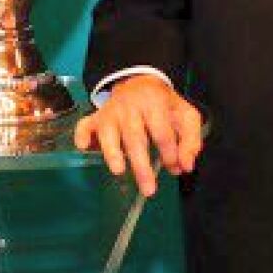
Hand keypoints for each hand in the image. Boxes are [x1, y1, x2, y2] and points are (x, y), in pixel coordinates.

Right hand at [71, 74, 202, 196]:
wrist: (140, 81)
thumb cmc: (164, 105)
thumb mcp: (185, 116)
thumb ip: (191, 140)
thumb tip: (186, 166)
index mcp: (154, 102)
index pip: (161, 131)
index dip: (169, 153)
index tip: (175, 169)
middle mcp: (129, 106)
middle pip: (135, 137)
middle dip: (142, 165)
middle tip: (149, 190)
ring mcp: (110, 111)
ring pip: (109, 133)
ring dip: (112, 152)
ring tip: (119, 171)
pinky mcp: (96, 118)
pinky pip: (85, 125)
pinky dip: (82, 135)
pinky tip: (83, 147)